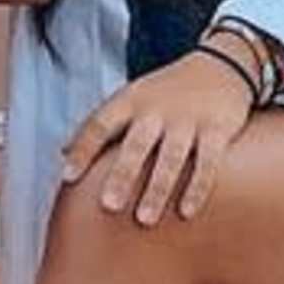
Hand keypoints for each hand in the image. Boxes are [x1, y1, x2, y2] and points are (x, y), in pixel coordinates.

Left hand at [61, 45, 256, 224]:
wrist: (222, 65)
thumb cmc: (167, 91)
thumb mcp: (132, 97)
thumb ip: (100, 123)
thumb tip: (61, 152)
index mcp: (130, 101)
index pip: (100, 124)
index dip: (82, 149)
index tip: (67, 177)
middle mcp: (157, 109)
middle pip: (136, 144)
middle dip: (122, 175)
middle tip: (109, 206)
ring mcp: (188, 119)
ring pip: (171, 157)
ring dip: (157, 188)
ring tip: (144, 218)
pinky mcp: (217, 129)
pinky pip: (207, 161)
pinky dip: (197, 187)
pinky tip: (186, 211)